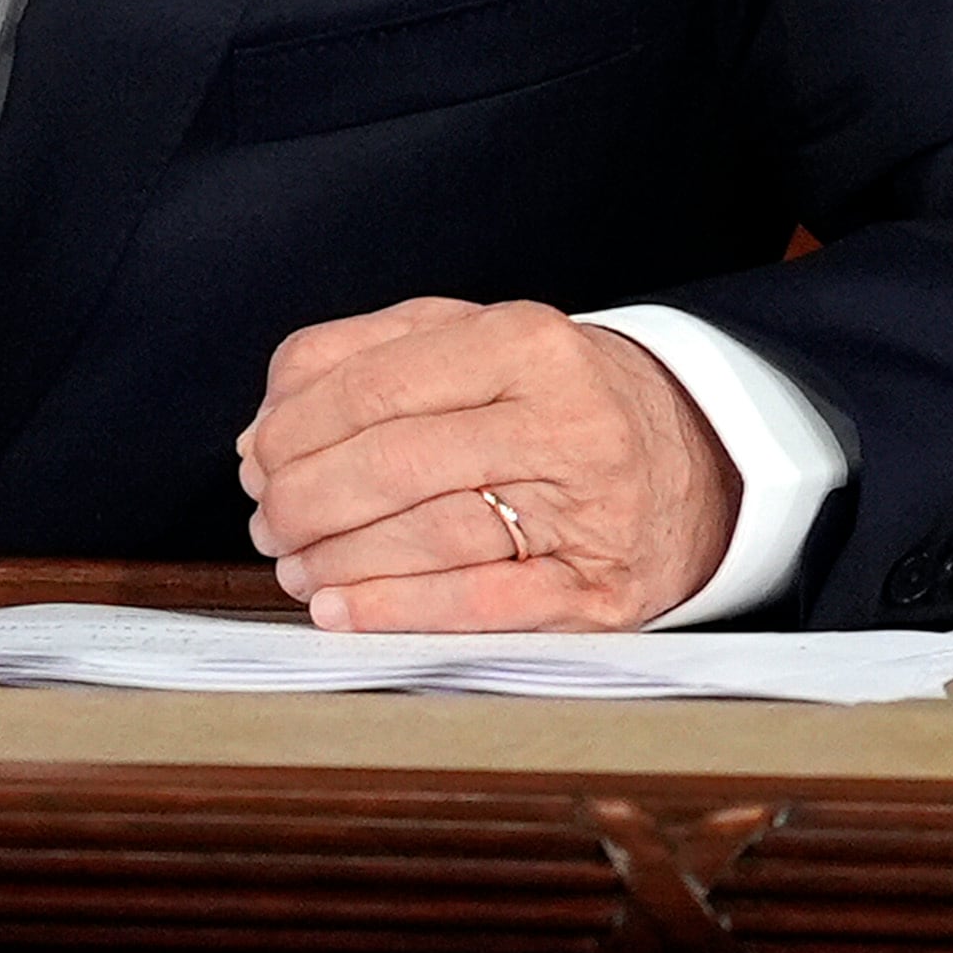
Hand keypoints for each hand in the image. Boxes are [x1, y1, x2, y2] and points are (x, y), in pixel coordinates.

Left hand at [235, 298, 740, 632]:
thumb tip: (263, 432)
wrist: (695, 457)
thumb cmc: (550, 398)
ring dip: (340, 560)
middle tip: (267, 521)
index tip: (257, 459)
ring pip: (431, 536)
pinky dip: (398, 611)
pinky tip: (342, 611)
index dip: (295, 429)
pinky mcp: (597, 589)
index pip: (374, 385)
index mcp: (523, 341)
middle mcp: (564, 419)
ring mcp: (588, 508)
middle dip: (305, 500)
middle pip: (394, 463)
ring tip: (295, 568)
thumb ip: (359, 361)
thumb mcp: (468, 342)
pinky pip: (482, 604)